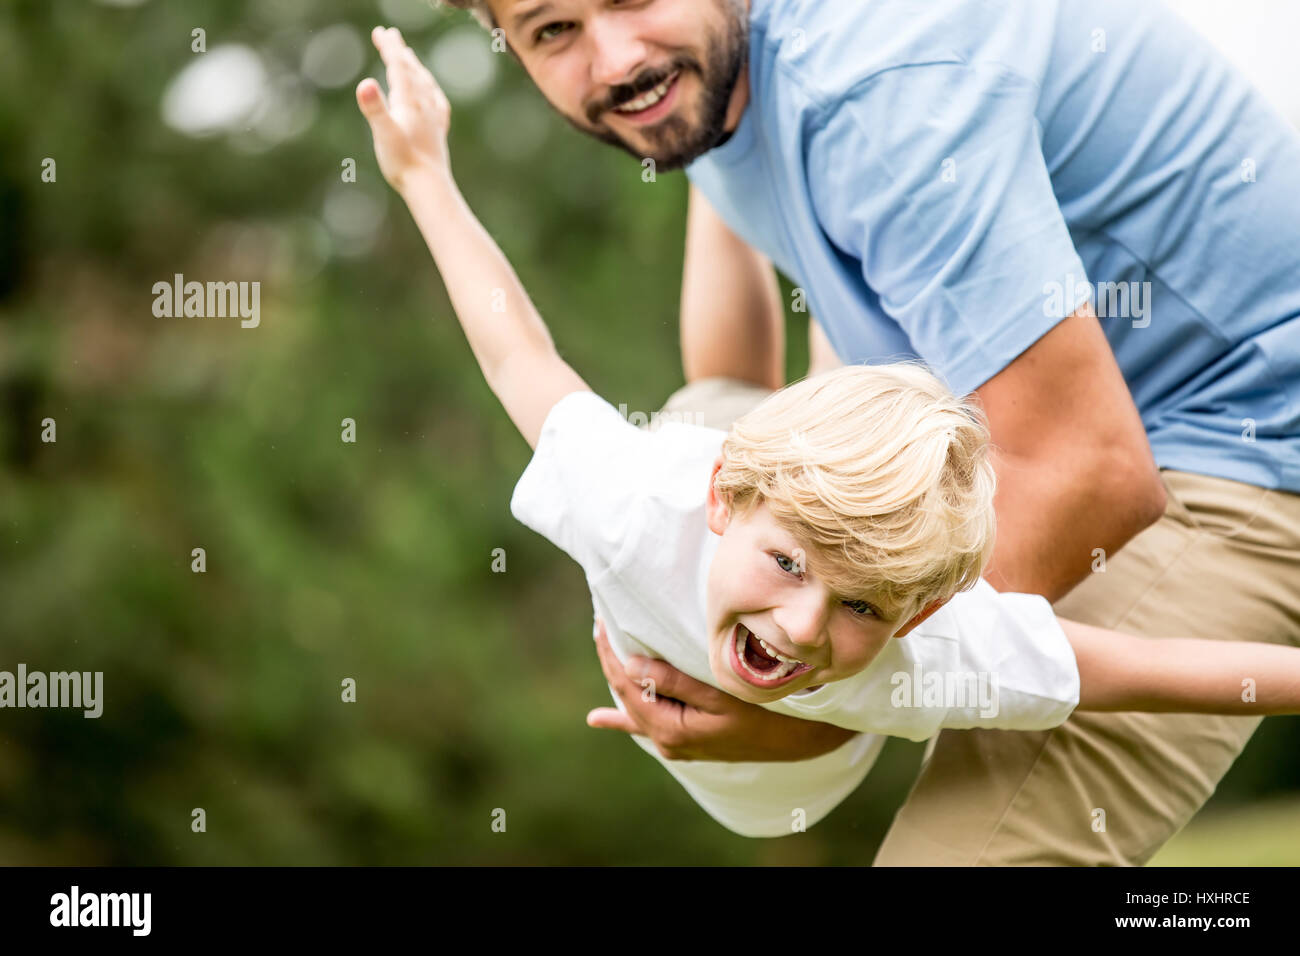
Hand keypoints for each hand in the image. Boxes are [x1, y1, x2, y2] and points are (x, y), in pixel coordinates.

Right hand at [356, 26, 451, 193]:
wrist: (429, 187)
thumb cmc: (403, 162)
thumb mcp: (383, 133)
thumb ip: (374, 107)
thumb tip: (365, 83)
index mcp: (409, 101)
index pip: (398, 66)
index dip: (389, 48)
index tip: (380, 32)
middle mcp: (424, 105)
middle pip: (412, 70)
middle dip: (400, 52)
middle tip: (390, 35)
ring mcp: (433, 117)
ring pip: (425, 84)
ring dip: (416, 68)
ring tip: (410, 57)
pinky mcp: (438, 132)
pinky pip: (437, 103)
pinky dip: (431, 91)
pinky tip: (432, 93)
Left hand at [586, 619, 858, 761]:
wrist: (800, 739)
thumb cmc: (765, 711)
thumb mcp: (720, 694)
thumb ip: (673, 682)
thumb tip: (630, 665)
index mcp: (670, 729)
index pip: (628, 684)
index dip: (612, 653)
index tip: (600, 622)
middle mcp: (667, 740)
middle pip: (627, 693)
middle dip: (612, 659)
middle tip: (599, 624)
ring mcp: (676, 742)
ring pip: (636, 705)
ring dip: (619, 679)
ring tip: (603, 650)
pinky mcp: (686, 739)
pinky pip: (646, 725)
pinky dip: (621, 719)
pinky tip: (598, 719)